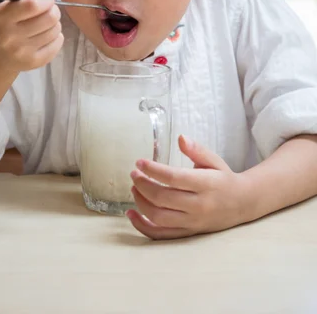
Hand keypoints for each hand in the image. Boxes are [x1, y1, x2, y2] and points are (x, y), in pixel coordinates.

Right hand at [0, 0, 63, 72]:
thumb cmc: (7, 24)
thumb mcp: (11, 4)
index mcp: (3, 18)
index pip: (33, 5)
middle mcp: (11, 37)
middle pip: (50, 18)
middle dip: (53, 10)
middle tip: (48, 11)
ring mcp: (23, 52)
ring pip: (55, 30)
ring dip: (54, 24)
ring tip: (44, 24)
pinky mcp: (34, 63)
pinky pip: (58, 43)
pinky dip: (56, 37)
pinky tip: (46, 36)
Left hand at [127, 135, 245, 239]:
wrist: (242, 203)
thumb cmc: (224, 178)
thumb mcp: (214, 160)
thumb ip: (197, 150)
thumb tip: (180, 138)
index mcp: (206, 184)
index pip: (174, 178)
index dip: (153, 170)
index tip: (139, 162)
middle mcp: (199, 206)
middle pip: (163, 198)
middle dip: (143, 185)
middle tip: (134, 174)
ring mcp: (193, 222)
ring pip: (159, 217)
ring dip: (141, 203)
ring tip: (134, 188)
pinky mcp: (189, 233)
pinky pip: (162, 235)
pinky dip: (143, 226)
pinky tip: (131, 214)